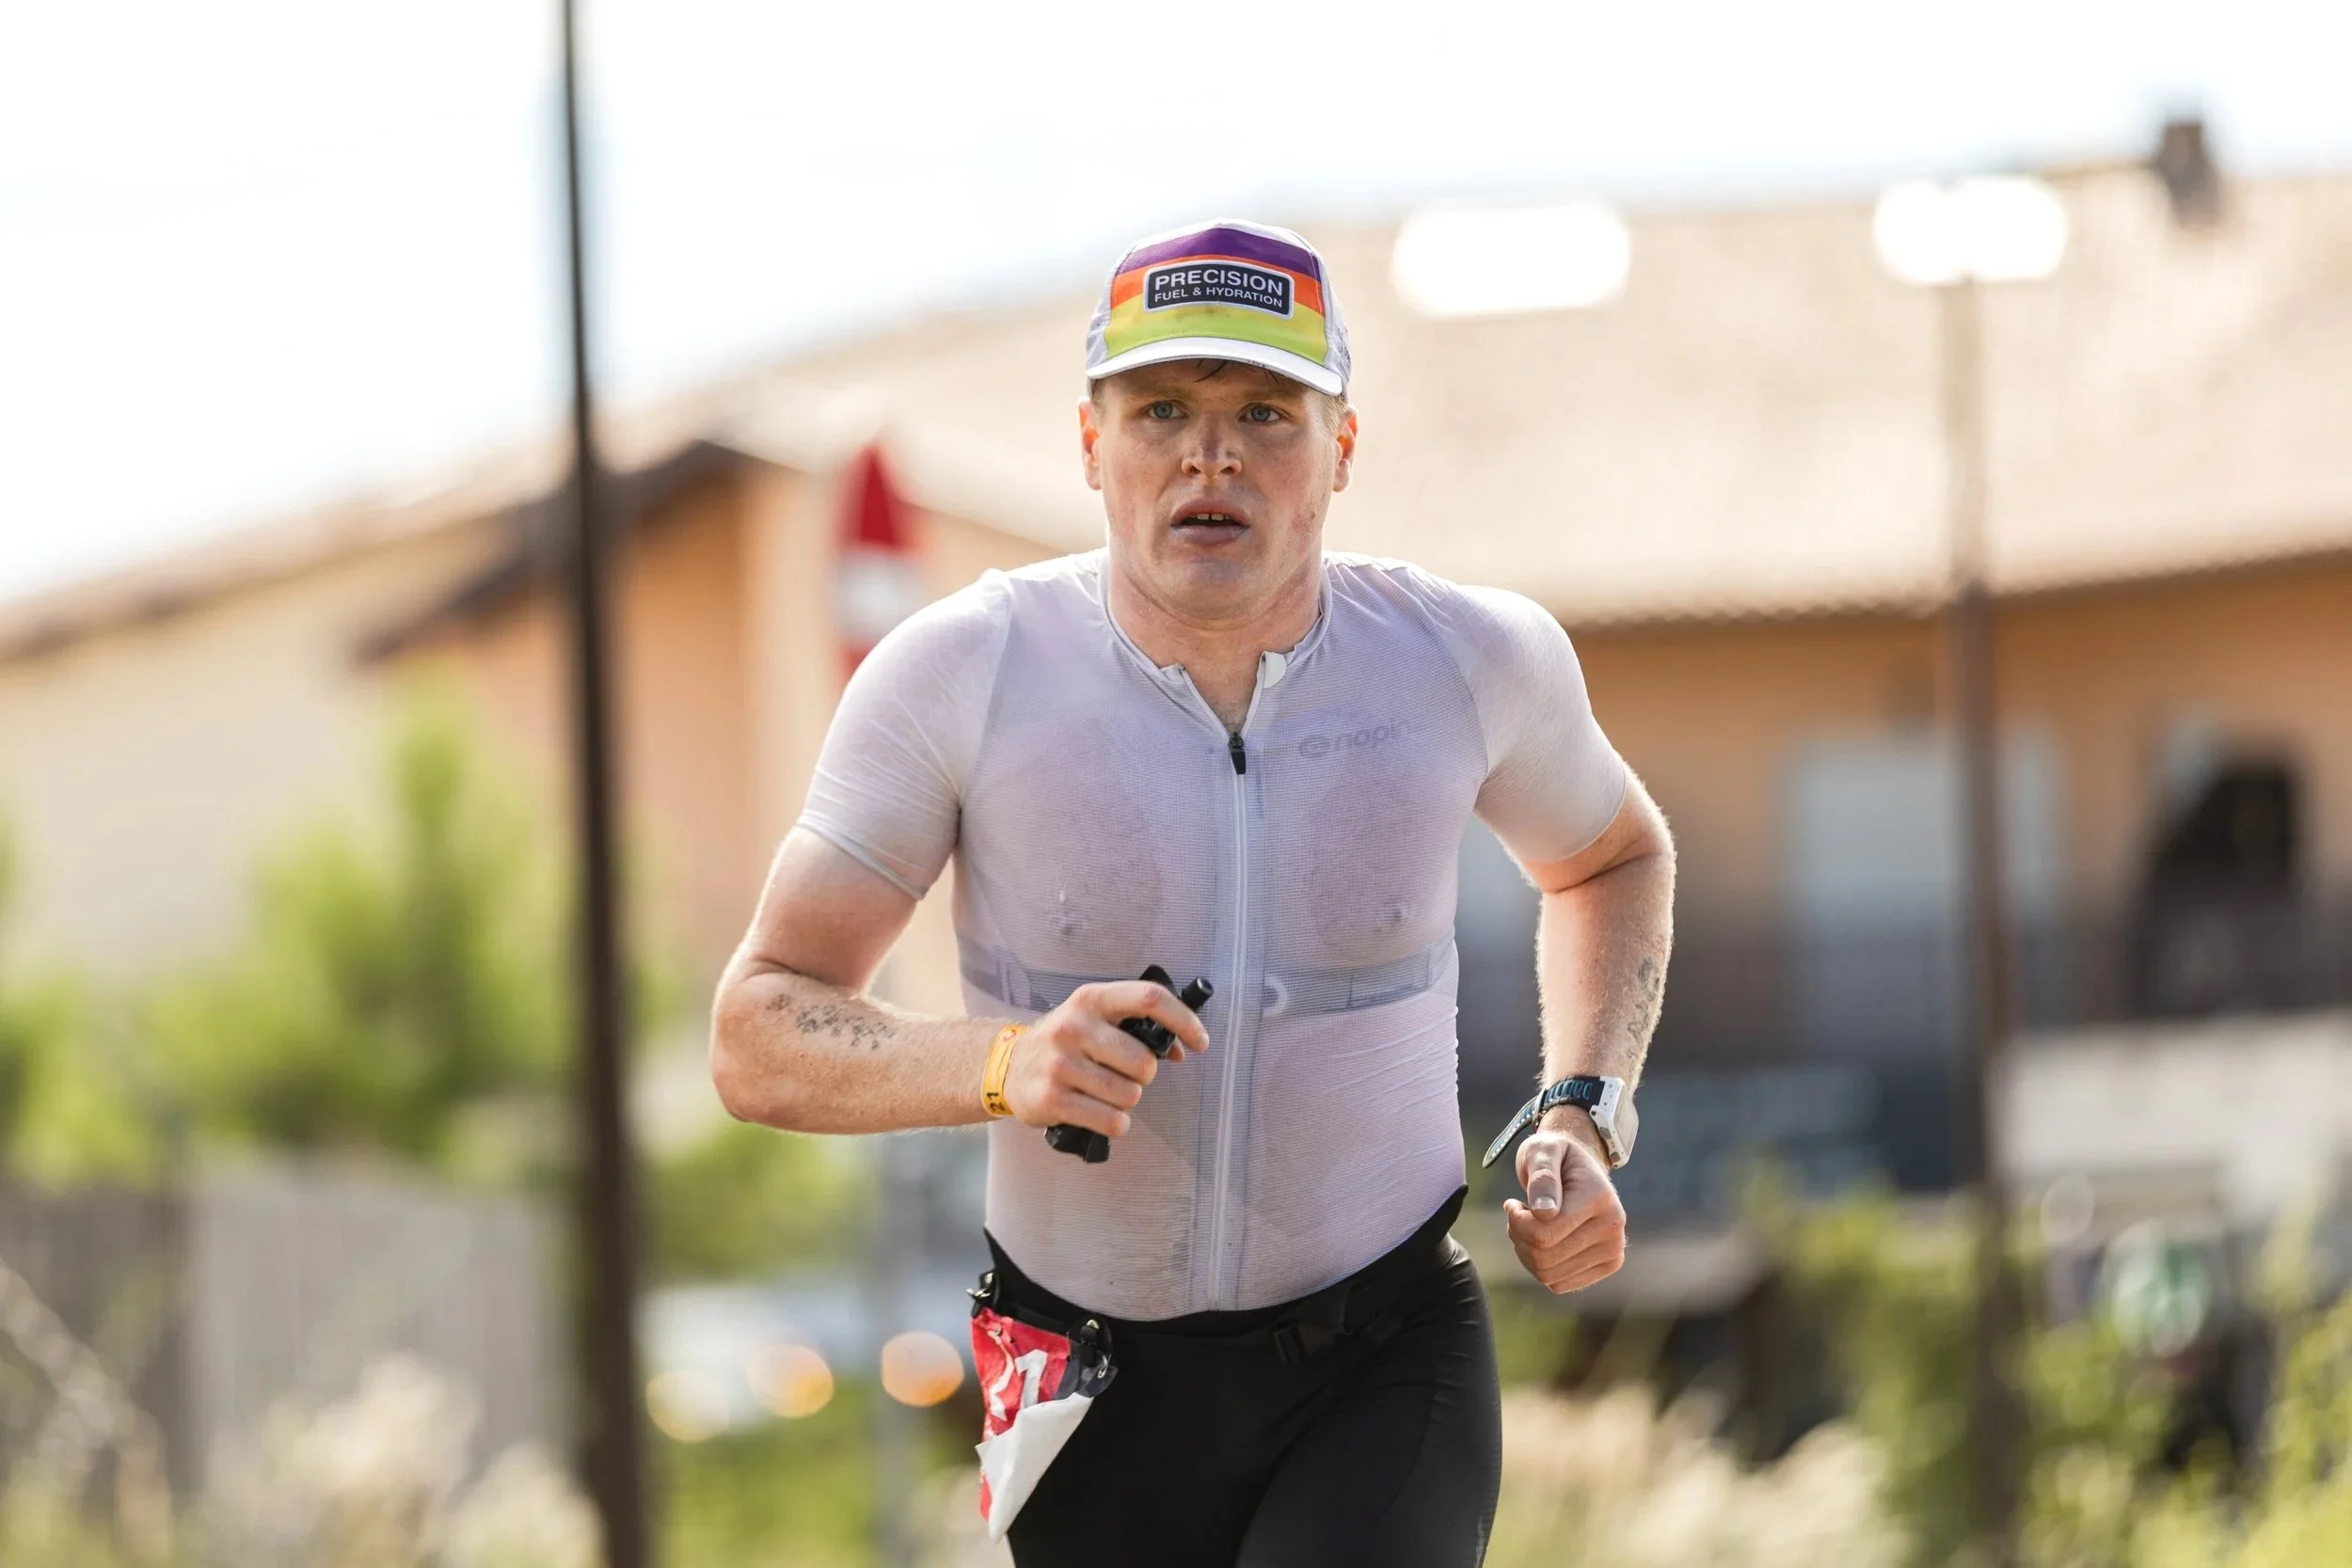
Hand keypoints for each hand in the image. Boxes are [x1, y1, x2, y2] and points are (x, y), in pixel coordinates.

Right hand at [1000, 980, 1209, 1139]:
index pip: (1149, 998)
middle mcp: (1074, 1027)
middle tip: (1124, 1074)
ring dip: (1126, 1100)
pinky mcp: (1052, 1099)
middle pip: (1144, 1061)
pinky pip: (1111, 1121)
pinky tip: (1098, 1113)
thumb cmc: (1066, 1042)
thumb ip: (1137, 1027)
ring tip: (1103, 1092)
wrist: (1008, 1065)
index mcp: (1091, 999)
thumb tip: (1179, 1049)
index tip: (1200, 1042)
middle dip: (1144, 1075)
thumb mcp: (1095, 1019)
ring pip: (1130, 1095)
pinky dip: (1115, 1123)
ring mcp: (1060, 1064)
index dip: (1183, 1020)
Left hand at [1502, 1111, 1626, 1293]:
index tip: (1513, 1203)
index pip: (1544, 1234)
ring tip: (1530, 1225)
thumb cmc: (1555, 1156)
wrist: (1579, 1168)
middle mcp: (1613, 1228)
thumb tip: (1544, 1212)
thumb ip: (1541, 1176)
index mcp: (1600, 1199)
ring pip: (1548, 1275)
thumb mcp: (1542, 1151)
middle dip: (1519, 1237)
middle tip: (1519, 1214)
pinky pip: (1558, 1284)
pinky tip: (1543, 1241)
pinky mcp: (1607, 1265)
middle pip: (1544, 1258)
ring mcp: (1613, 1250)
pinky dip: (1540, 1266)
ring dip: (1527, 1252)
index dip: (1517, 1221)